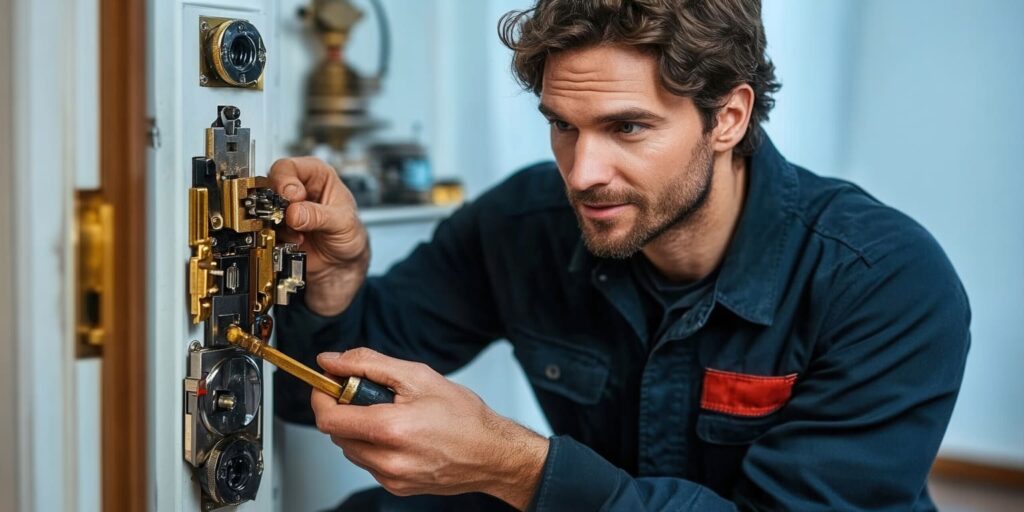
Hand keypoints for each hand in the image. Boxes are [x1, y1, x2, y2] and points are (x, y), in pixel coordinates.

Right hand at [268, 157, 368, 315]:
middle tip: (290, 218)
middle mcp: (297, 188)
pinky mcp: (277, 229)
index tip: (293, 197)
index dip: (286, 181)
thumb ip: (319, 216)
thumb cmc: (349, 234)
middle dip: (278, 204)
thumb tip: (294, 213)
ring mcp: (284, 209)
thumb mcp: (342, 222)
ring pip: (265, 209)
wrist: (343, 263)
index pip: (288, 167)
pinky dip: (278, 238)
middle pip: (270, 185)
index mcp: (316, 175)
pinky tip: (297, 243)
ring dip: (280, 225)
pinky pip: (265, 229)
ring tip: (301, 235)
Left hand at [311, 348, 548, 509]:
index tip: (330, 384)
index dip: (322, 397)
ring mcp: (390, 477)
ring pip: (351, 449)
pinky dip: (374, 446)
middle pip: (336, 433)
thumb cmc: (463, 415)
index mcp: (390, 429)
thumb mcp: (417, 375)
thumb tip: (331, 360)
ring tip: (391, 415)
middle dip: (344, 410)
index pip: (328, 418)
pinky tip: (400, 435)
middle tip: (370, 395)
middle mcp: (387, 459)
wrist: (491, 452)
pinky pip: (369, 463)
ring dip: (359, 429)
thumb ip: (368, 364)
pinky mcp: (396, 487)